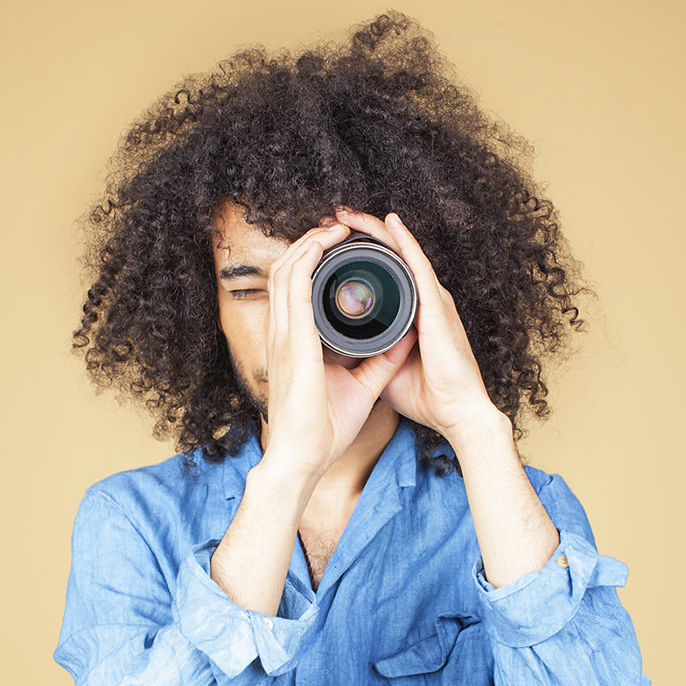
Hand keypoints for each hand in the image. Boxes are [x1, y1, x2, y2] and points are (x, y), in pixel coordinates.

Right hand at [262, 219, 417, 482]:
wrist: (304, 457)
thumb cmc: (322, 432)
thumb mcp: (360, 388)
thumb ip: (379, 362)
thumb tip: (403, 339)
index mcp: (294, 346)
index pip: (294, 291)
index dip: (311, 263)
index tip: (337, 250)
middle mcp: (283, 335)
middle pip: (287, 271)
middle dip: (310, 243)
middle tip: (338, 229)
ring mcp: (283, 336)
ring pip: (287, 270)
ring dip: (310, 242)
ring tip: (335, 227)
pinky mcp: (293, 341)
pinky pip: (295, 286)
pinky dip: (308, 259)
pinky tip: (324, 243)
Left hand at [333, 208, 504, 445]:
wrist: (458, 414)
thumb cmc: (428, 397)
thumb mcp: (382, 371)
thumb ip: (364, 354)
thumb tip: (336, 348)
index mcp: (408, 315)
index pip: (379, 276)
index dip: (354, 256)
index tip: (326, 245)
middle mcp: (422, 301)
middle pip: (388, 257)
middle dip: (360, 235)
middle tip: (330, 218)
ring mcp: (432, 301)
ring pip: (401, 254)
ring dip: (376, 231)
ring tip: (349, 214)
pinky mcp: (437, 307)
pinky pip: (418, 267)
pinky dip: (404, 243)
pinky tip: (389, 223)